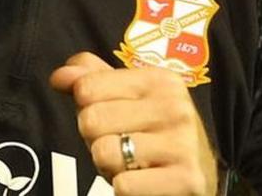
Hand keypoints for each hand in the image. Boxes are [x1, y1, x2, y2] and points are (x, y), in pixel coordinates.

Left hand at [50, 52, 217, 195]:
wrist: (201, 175)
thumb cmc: (154, 135)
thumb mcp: (128, 100)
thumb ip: (92, 80)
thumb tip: (60, 76)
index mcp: (159, 80)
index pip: (87, 87)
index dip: (86, 108)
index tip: (110, 119)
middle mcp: (174, 107)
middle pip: (91, 120)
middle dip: (95, 140)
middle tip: (120, 146)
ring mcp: (182, 143)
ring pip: (103, 152)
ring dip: (108, 167)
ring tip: (130, 164)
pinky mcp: (186, 179)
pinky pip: (124, 185)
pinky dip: (124, 188)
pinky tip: (142, 182)